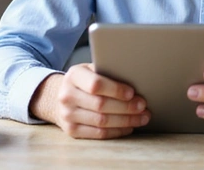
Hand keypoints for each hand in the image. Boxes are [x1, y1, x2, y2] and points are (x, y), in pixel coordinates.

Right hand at [31, 63, 149, 138]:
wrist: (60, 97)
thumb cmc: (84, 81)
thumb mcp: (91, 70)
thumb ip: (107, 72)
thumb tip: (136, 78)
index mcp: (73, 76)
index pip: (96, 84)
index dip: (116, 90)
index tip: (133, 93)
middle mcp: (67, 95)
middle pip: (101, 105)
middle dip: (126, 107)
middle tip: (143, 106)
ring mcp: (67, 115)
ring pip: (102, 121)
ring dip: (125, 121)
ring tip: (142, 117)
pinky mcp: (72, 130)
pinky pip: (98, 134)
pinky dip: (117, 131)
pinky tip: (129, 127)